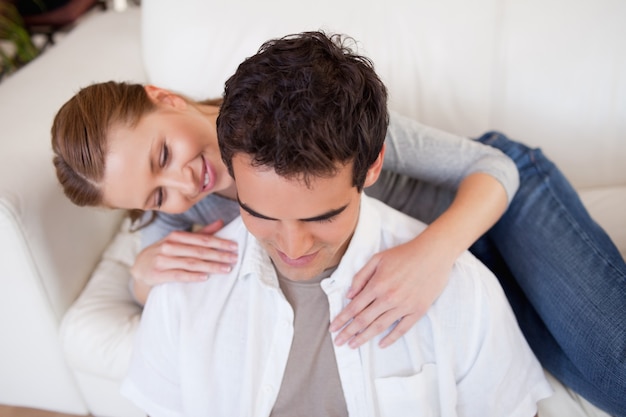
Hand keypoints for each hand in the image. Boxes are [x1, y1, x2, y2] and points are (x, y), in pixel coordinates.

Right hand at [131, 220, 237, 303]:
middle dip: (219, 255)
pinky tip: (206, 277)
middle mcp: (169, 246)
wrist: (139, 267)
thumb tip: (221, 222)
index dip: (219, 242)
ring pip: (191, 263)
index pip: (202, 239)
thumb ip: (201, 233)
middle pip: (198, 251)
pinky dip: (193, 276)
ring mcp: (163, 260)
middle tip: (234, 258)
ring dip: (211, 266)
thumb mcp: (179, 240)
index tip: (234, 246)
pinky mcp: (158, 274)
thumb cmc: (164, 252)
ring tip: (226, 269)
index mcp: (176, 236)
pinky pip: (179, 275)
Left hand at [329, 234, 452, 347]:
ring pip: (379, 327)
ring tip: (353, 345)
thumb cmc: (405, 253)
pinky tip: (381, 344)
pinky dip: (391, 339)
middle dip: (348, 332)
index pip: (354, 307)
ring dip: (364, 337)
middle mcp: (388, 298)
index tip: (333, 328)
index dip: (341, 319)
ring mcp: (403, 306)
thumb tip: (349, 295)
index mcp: (377, 285)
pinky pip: (402, 329)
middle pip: (363, 320)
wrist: (433, 253)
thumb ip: (361, 277)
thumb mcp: (377, 259)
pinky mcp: (417, 311)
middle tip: (338, 342)